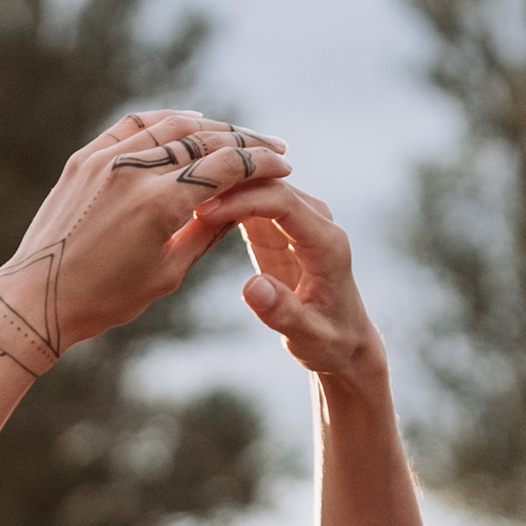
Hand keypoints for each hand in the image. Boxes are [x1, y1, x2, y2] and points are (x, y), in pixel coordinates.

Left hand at [0, 109, 288, 380]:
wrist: (37, 297)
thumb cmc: (105, 299)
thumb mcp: (167, 274)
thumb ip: (204, 232)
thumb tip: (234, 205)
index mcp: (159, 205)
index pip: (224, 167)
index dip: (259, 162)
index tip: (284, 163)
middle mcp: (133, 172)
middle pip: (203, 139)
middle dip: (243, 141)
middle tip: (271, 145)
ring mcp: (105, 159)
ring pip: (170, 125)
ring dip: (209, 126)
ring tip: (233, 135)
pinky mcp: (85, 158)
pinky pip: (134, 125)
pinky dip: (165, 121)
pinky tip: (187, 123)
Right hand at [202, 180, 385, 387]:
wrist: (344, 339)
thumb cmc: (330, 340)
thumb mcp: (309, 337)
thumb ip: (282, 312)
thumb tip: (251, 286)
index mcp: (327, 243)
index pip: (283, 203)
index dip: (243, 201)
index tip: (204, 211)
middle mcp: (317, 222)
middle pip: (270, 185)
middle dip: (228, 188)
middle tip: (183, 198)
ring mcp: (299, 221)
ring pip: (259, 188)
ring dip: (224, 190)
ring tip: (182, 199)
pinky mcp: (281, 228)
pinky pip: (251, 204)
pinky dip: (226, 203)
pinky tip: (195, 209)